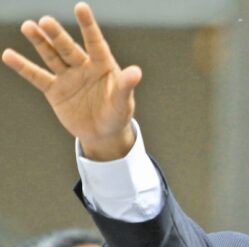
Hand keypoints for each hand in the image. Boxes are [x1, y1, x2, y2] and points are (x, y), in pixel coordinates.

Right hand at [2, 2, 139, 159]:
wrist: (103, 133)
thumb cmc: (117, 114)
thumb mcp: (123, 102)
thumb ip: (126, 86)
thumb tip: (136, 72)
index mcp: (103, 65)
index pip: (95, 43)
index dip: (88, 26)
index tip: (80, 8)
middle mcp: (83, 66)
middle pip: (68, 48)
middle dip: (57, 35)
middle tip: (45, 21)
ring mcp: (67, 77)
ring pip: (51, 56)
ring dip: (40, 42)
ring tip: (28, 27)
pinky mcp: (54, 90)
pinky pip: (37, 76)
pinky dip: (23, 67)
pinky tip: (8, 55)